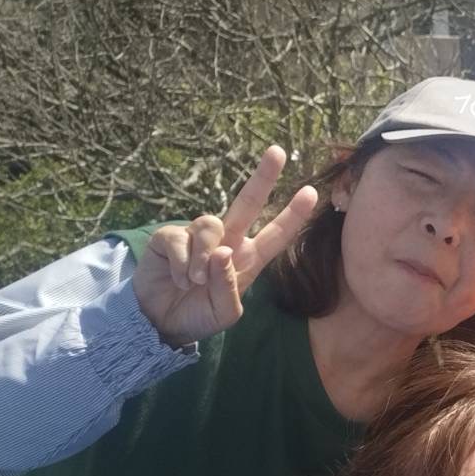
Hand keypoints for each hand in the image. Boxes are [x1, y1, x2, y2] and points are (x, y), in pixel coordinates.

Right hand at [134, 146, 318, 347]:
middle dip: (263, 177)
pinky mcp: (170, 236)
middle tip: (278, 151)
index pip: (276, 235)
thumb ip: (229, 287)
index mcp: (247, 260)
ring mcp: (198, 236)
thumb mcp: (224, 313)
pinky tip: (178, 279)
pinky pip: (180, 239)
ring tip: (195, 281)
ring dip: (204, 256)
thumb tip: (223, 252)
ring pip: (211, 225)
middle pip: (247, 203)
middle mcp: (226, 242)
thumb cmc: (199, 316)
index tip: (312, 192)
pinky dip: (182, 264)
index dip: (293, 215)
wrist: (161, 323)